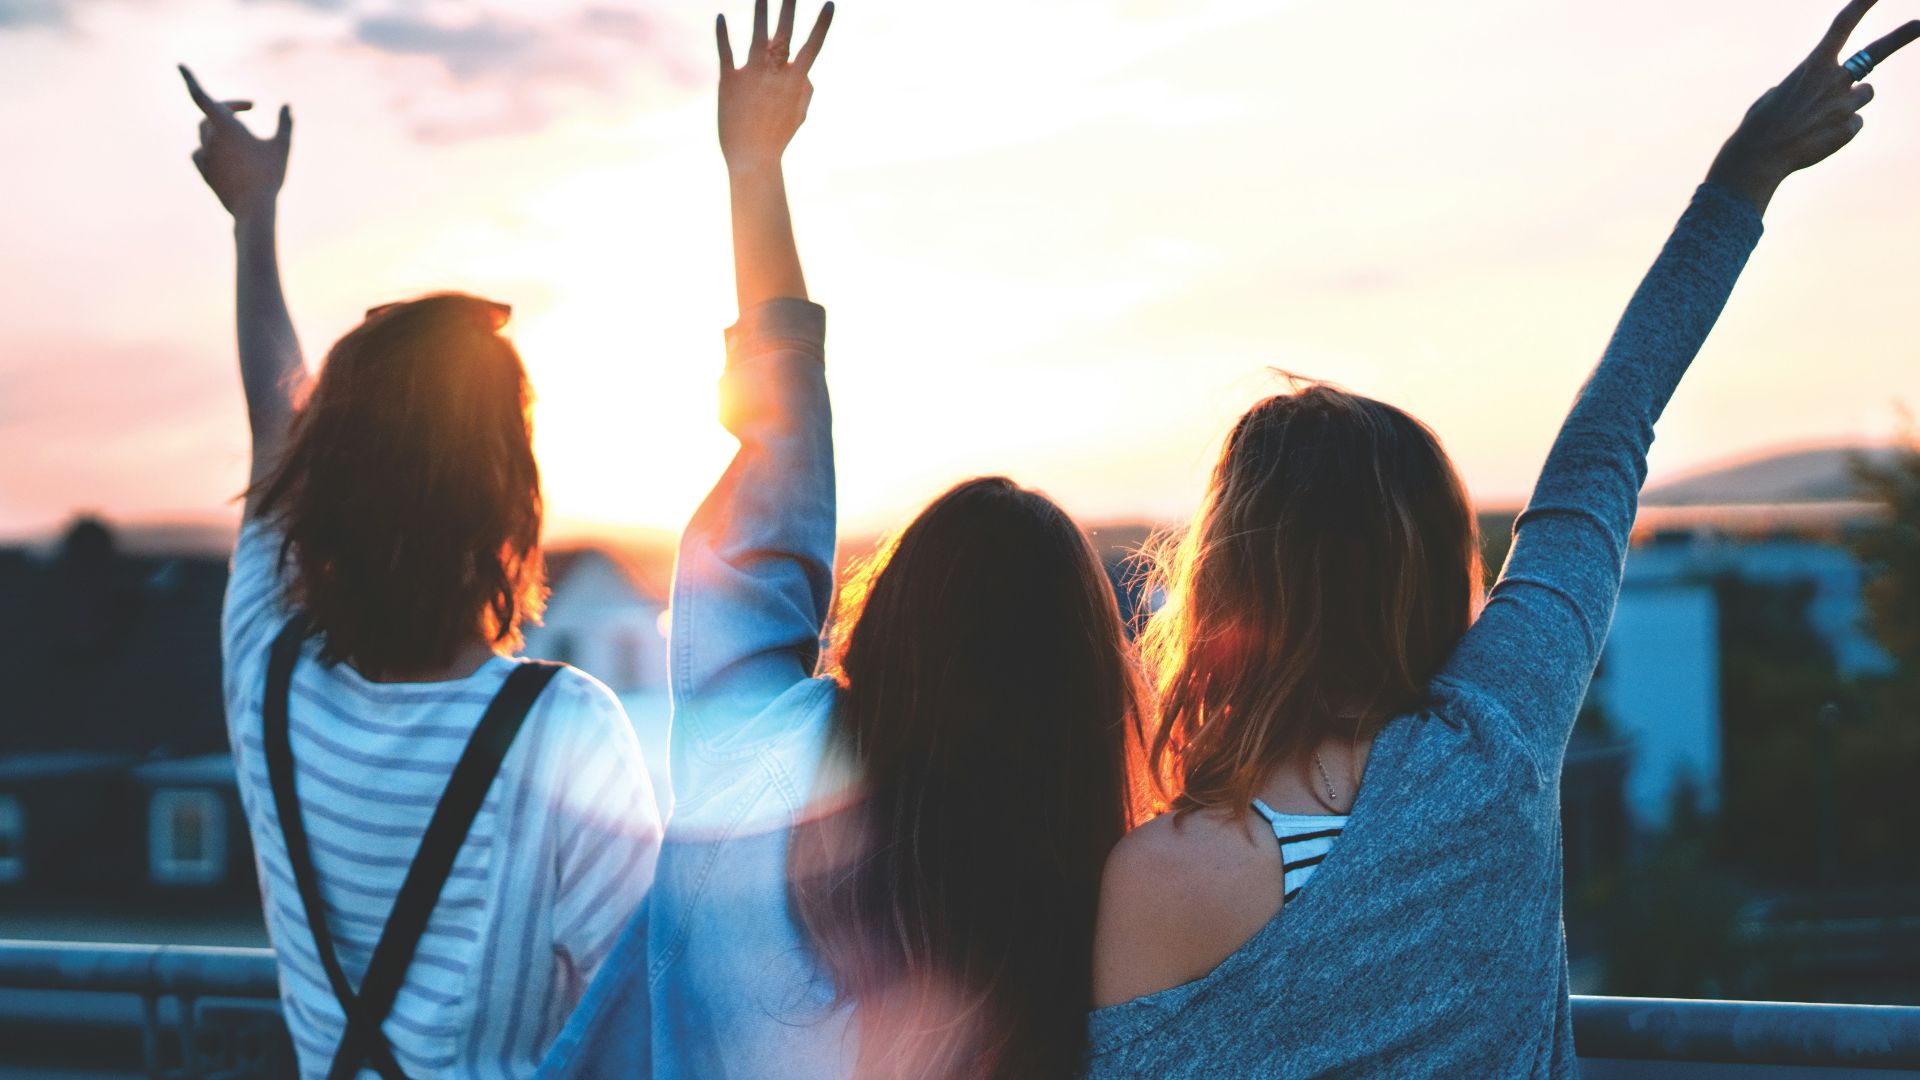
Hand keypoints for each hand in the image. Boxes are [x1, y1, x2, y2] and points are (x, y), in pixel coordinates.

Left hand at [180, 65, 291, 221]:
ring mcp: (204, 156)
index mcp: (225, 125)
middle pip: (210, 114)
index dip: (190, 79)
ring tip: (241, 134)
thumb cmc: (269, 175)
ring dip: (220, 128)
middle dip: (228, 108)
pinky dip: (210, 148)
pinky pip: (200, 153)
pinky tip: (222, 155)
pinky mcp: (204, 172)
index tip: (179, 66)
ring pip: (205, 133)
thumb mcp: (282, 147)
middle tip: (249, 107)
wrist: (253, 209)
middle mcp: (209, 138)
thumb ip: (284, 124)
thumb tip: (287, 106)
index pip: (201, 96)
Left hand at [716, 0, 833, 172]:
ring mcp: (751, 74)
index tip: (830, 4)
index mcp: (795, 81)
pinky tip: (719, 17)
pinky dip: (722, 33)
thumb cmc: (777, 138)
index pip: (813, 46)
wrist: (751, 158)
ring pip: (756, 34)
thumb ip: (805, 90)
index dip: (822, 24)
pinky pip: (725, 51)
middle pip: (784, 32)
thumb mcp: (799, 115)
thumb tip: (805, 70)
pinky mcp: (729, 80)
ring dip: (760, 10)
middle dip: (789, 7)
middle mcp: (774, 73)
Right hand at [1707, 0, 1919, 213]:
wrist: (1760, 157)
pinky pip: (1855, 123)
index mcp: (1813, 65)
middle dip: (1901, 37)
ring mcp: (1846, 103)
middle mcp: (1836, 79)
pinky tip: (1818, 138)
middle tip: (1919, 24)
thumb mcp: (1775, 95)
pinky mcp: (1851, 127)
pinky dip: (1840, 129)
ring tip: (1819, 119)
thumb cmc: (1760, 125)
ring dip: (1849, 102)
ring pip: (1864, 94)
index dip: (1861, 5)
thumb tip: (1815, 95)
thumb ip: (1801, 87)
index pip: (1842, 26)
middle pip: (1875, 53)